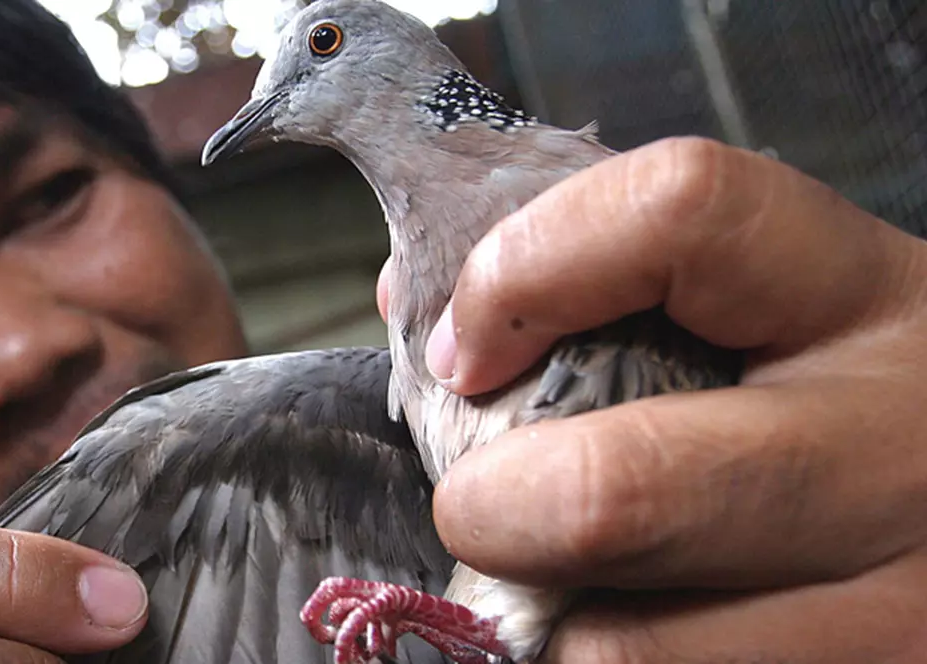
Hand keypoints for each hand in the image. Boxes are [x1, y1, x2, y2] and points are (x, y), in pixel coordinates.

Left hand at [376, 136, 926, 661]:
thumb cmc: (846, 391)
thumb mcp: (776, 304)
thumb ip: (606, 276)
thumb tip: (424, 307)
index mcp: (862, 297)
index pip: (677, 214)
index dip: (524, 272)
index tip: (466, 348)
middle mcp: (895, 457)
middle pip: (617, 494)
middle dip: (494, 505)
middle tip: (481, 500)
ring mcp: (897, 610)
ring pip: (622, 649)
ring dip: (551, 611)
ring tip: (574, 572)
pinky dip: (604, 655)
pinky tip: (638, 614)